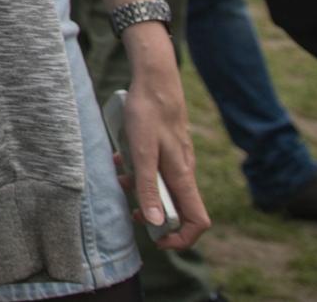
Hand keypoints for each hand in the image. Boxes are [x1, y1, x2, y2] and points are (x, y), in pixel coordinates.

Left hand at [123, 33, 209, 247]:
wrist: (154, 78)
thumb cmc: (147, 112)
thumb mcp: (141, 152)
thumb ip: (148, 186)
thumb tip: (155, 222)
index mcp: (183, 177)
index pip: (198, 221)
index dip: (182, 237)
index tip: (157, 239)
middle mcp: (184, 171)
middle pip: (179, 208)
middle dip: (155, 214)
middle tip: (130, 210)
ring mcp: (177, 159)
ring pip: (164, 187)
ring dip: (143, 190)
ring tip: (119, 179)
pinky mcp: (167, 148)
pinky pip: (156, 169)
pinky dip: (140, 171)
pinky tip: (121, 160)